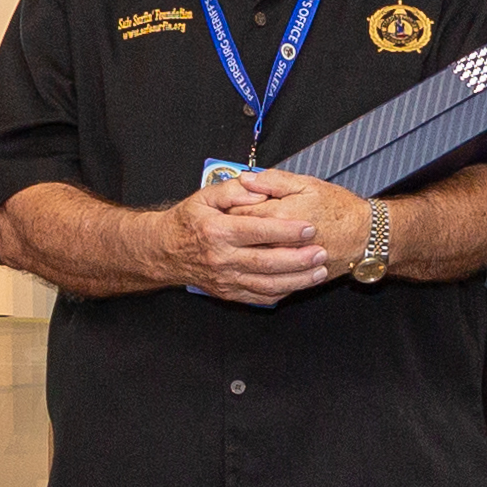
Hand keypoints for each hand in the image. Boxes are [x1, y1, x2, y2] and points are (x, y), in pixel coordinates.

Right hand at [154, 178, 329, 306]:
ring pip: (267, 284)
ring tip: (319, 271)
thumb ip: (234, 189)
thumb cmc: (189, 221)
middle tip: (321, 252)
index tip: (309, 227)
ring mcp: (226, 279)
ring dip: (297, 280)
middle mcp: (222, 258)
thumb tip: (261, 190)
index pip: (257, 231)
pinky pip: (260, 297)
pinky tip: (300, 283)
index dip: (286, 231)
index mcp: (218, 231)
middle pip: (266, 262)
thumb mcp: (205, 196)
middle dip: (298, 259)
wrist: (165, 251)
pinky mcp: (229, 292)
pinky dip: (282, 292)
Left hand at [226, 166, 372, 279]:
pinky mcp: (295, 278)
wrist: (366, 237)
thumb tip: (247, 179)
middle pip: (243, 240)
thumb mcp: (308, 184)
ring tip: (242, 248)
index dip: (232, 209)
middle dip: (234, 234)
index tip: (228, 206)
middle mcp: (282, 242)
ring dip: (244, 257)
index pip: (241, 213)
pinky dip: (260, 276)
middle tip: (230, 228)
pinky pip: (270, 282)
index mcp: (281, 214)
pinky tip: (258, 268)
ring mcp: (288, 264)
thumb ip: (274, 180)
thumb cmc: (340, 209)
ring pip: (253, 264)